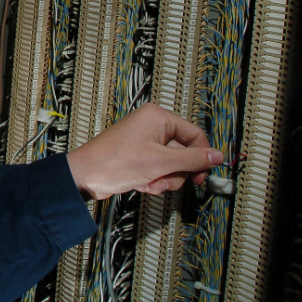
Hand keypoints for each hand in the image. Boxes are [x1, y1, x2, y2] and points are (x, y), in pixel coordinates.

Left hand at [65, 102, 222, 200]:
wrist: (85, 177)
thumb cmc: (114, 163)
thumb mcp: (161, 162)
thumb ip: (192, 160)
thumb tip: (217, 156)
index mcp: (158, 117)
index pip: (195, 135)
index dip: (201, 157)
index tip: (202, 176)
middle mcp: (152, 126)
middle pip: (183, 153)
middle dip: (175, 172)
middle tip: (164, 178)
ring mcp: (145, 142)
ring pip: (172, 165)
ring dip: (164, 179)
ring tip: (149, 182)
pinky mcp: (139, 157)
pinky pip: (158, 170)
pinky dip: (153, 181)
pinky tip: (141, 184)